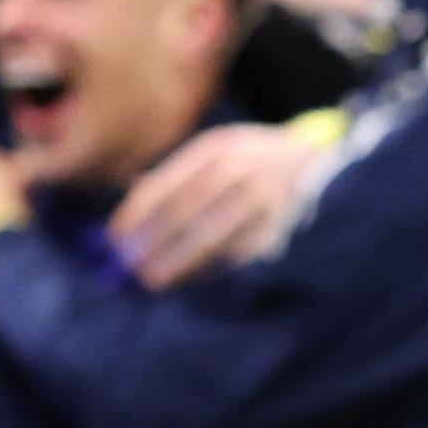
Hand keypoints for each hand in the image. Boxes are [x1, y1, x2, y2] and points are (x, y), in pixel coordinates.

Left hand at [109, 122, 322, 287]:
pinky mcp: (279, 227)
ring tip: (155, 278)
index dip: (138, 212)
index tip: (116, 237)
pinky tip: (192, 278)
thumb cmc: (249, 159)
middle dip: (155, 240)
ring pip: (212, 236)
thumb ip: (176, 174)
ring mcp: (262, 198)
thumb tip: (131, 204)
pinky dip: (212, 269)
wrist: (312, 159)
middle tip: (133, 265)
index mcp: (217, 148)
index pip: (168, 182)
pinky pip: (238, 254)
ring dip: (180, 260)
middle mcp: (240, 169)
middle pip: (187, 210)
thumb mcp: (216, 151)